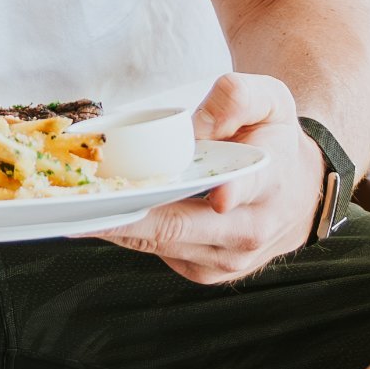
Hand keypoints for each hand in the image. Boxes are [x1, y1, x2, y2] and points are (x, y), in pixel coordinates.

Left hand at [101, 71, 325, 283]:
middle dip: (127, 215)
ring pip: (159, 243)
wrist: (296, 190)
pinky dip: (124, 232)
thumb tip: (193, 126)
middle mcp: (249, 230)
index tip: (213, 196)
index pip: (250, 189)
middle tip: (82, 200)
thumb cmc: (273, 140)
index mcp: (271, 183)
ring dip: (114, 225)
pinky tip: (97, 212)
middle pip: (181, 227)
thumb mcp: (271, 101)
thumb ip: (238, 97)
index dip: (229, 194)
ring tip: (73, 203)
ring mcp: (224, 259)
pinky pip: (155, 252)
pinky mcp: (202, 271)